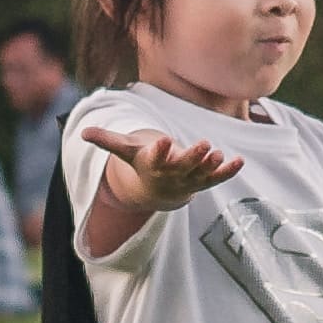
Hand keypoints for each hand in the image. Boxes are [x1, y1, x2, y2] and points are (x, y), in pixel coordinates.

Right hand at [84, 125, 243, 212]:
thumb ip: (108, 141)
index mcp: (153, 165)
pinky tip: (239, 161)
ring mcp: (191, 179)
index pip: (155, 159)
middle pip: (183, 167)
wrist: (157, 190)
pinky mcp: (206, 180)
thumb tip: (83, 132)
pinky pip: (218, 178)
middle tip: (204, 144)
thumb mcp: (126, 151)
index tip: (163, 139)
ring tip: (218, 153)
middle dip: (193, 157)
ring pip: (202, 174)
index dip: (159, 150)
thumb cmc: (142, 162)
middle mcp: (173, 174)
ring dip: (211, 165)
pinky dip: (229, 171)